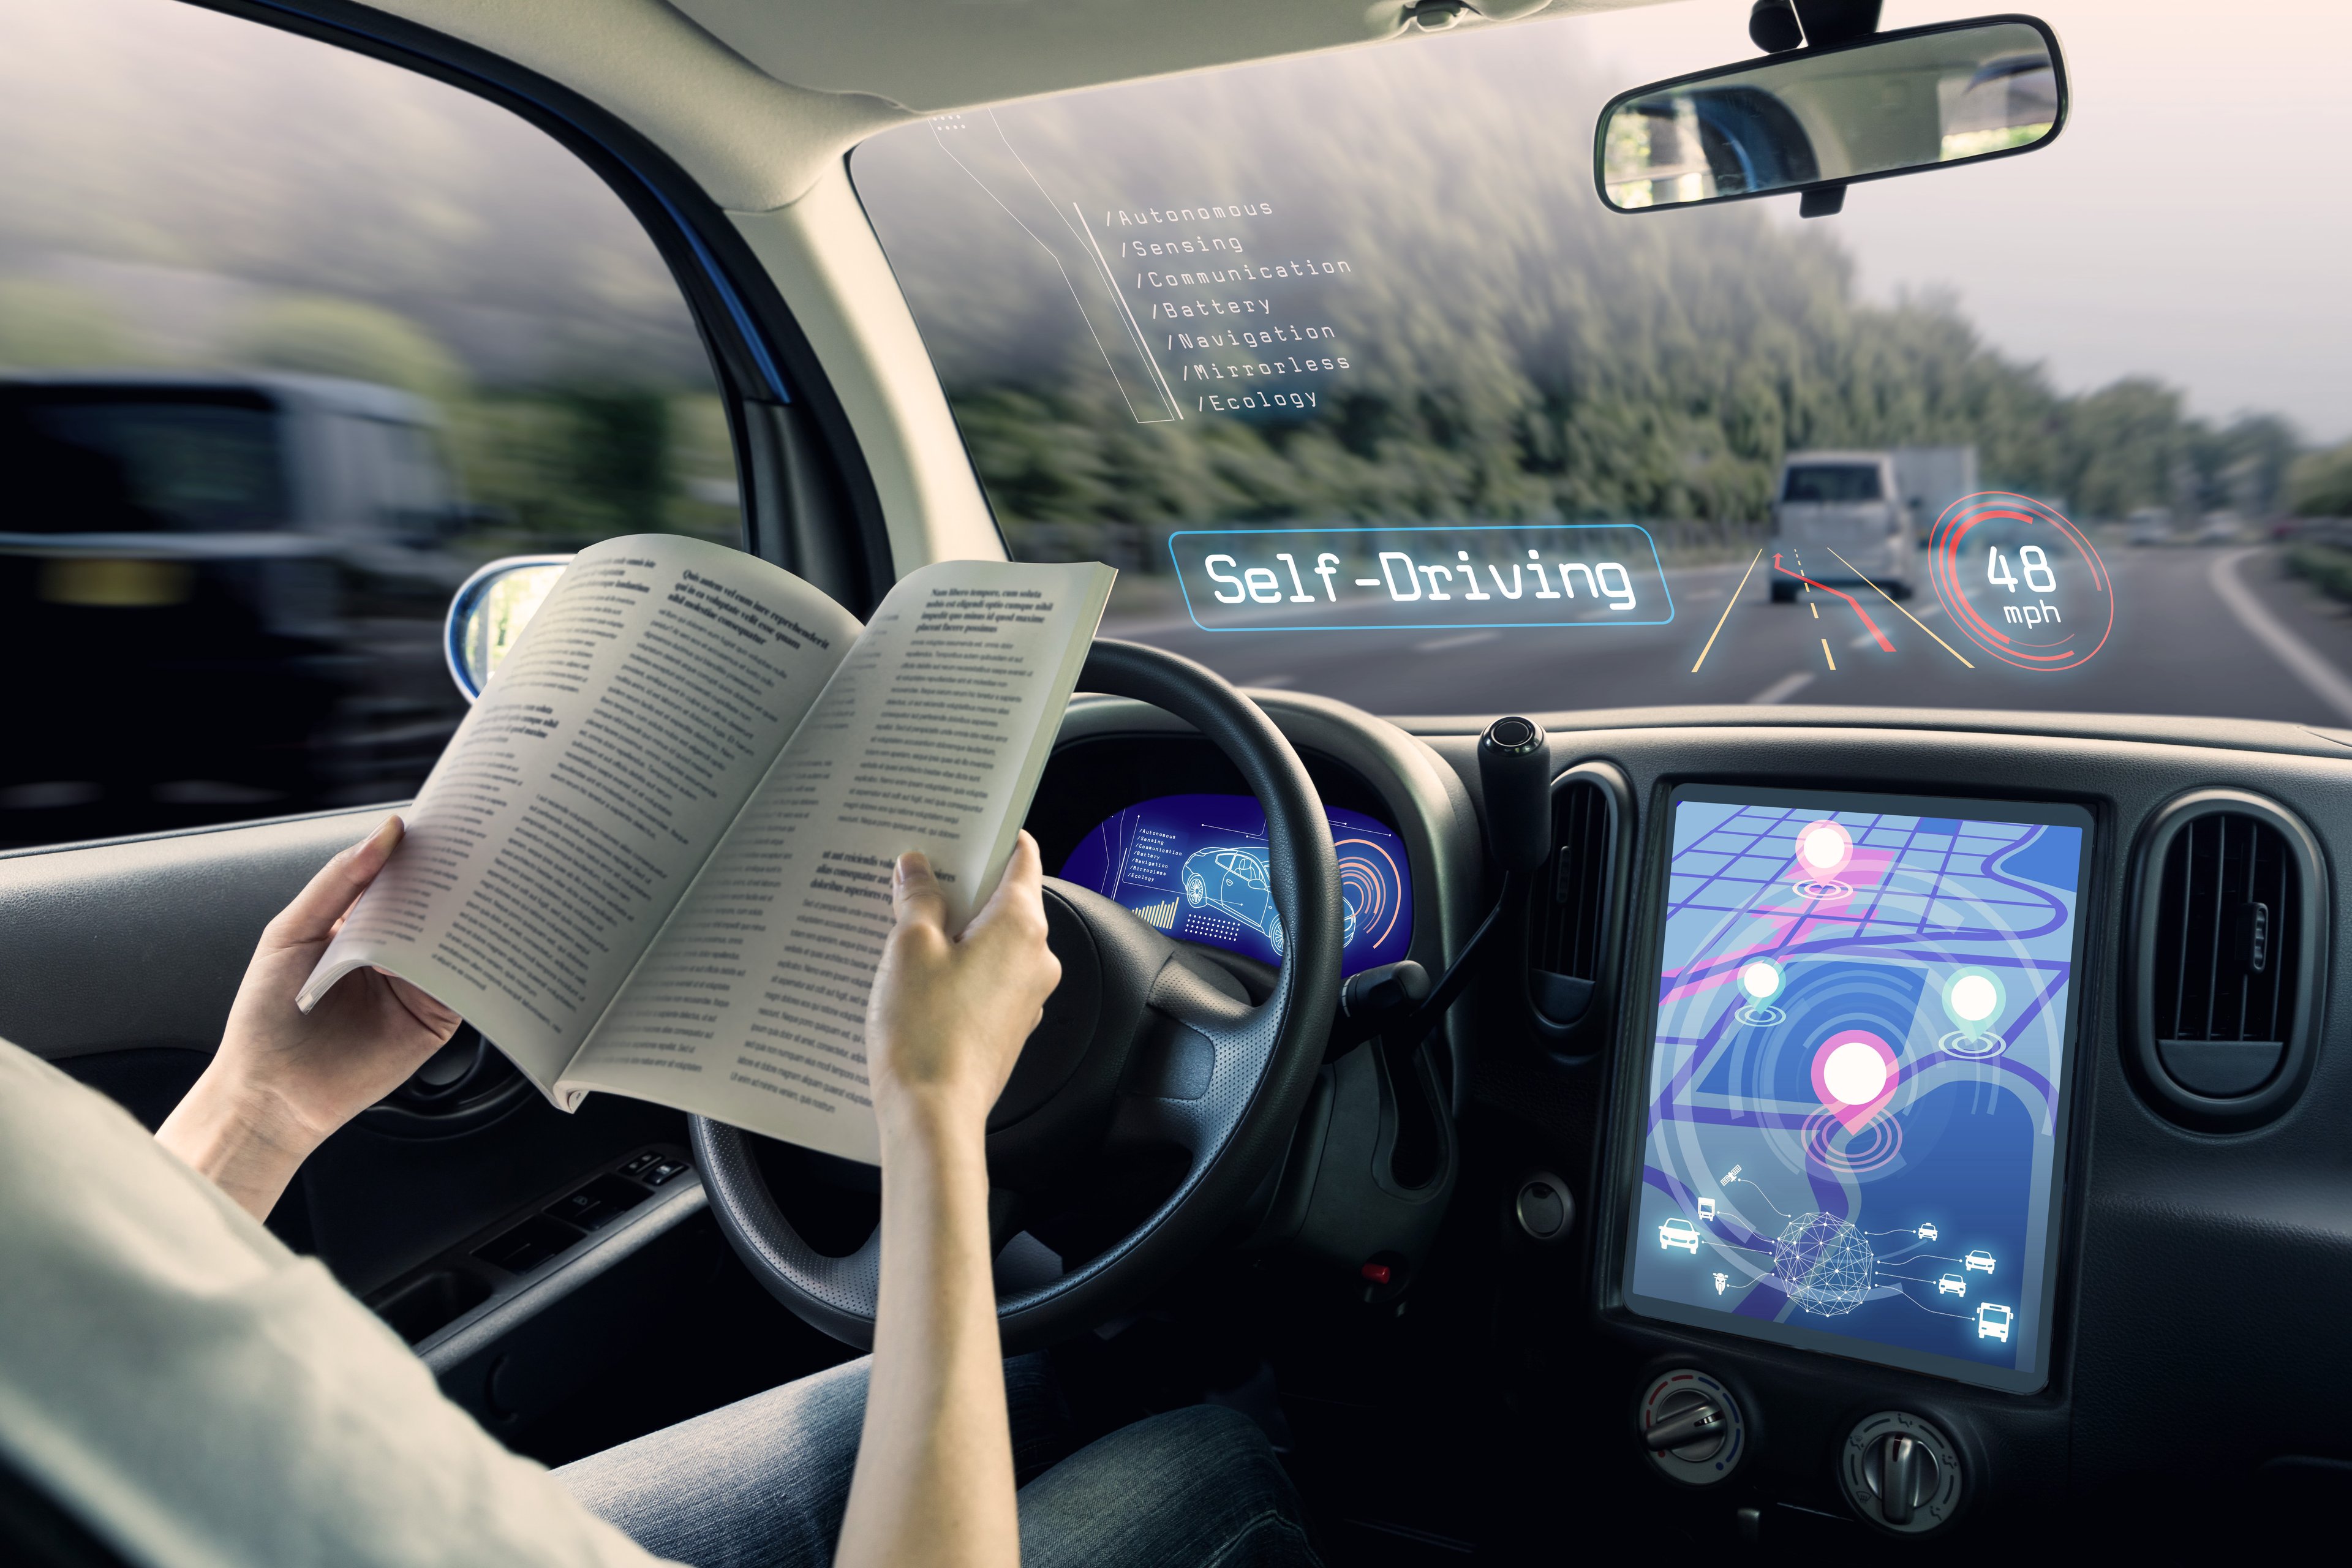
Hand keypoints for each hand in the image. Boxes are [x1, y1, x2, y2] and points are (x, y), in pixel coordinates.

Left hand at [157, 816, 462, 1218]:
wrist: (269, 1093)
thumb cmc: (265, 1016)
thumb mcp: (291, 931)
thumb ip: (339, 882)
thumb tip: (388, 831)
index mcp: (359, 924)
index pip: (400, 878)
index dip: (422, 851)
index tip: (449, 821)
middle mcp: (393, 951)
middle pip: (433, 905)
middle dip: (454, 878)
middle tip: (480, 849)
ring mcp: (417, 984)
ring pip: (454, 941)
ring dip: (469, 917)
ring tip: (483, 889)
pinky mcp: (436, 1018)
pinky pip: (463, 984)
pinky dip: (473, 964)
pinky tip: (475, 945)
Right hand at [865, 833, 1060, 1142]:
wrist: (934, 1115)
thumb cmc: (925, 1030)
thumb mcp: (910, 947)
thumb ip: (918, 898)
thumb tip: (919, 868)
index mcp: (1021, 926)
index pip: (1022, 858)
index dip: (993, 837)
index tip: (964, 826)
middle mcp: (1036, 958)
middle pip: (1005, 901)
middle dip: (962, 887)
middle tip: (916, 876)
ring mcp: (1026, 996)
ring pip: (993, 943)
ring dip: (956, 931)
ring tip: (905, 926)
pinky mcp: (1009, 1026)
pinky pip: (988, 979)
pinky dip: (960, 968)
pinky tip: (918, 975)